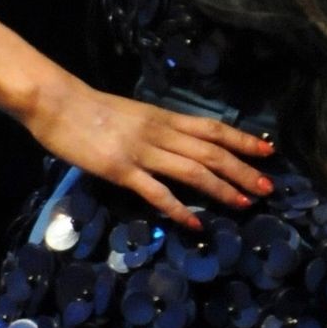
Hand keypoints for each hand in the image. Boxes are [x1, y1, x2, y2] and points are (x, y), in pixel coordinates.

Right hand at [25, 77, 274, 229]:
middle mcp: (161, 133)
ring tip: (245, 204)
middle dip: (242, 170)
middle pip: (211, 152)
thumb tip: (182, 144)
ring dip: (222, 189)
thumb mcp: (135, 114)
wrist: (58, 103)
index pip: (213, 128)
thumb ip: (158, 129)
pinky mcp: (122, 170)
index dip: (242, 140)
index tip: (268, 152)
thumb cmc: (93, 109)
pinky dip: (179, 209)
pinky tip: (195, 224)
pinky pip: (157, 192)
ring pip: (193, 171)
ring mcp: (142, 152)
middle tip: (268, 188)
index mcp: (164, 117)